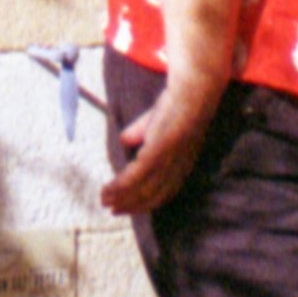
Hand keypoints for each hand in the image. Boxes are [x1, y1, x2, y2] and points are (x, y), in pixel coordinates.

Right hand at [100, 72, 223, 215]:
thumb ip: (141, 132)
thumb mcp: (155, 121)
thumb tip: (124, 140)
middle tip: (111, 210)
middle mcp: (178, 167)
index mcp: (181, 164)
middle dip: (131, 205)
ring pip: (143, 187)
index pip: (163, 192)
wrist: (193, 86)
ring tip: (105, 200)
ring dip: (122, 197)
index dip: (144, 203)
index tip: (126, 207)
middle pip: (153, 195)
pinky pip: (139, 173)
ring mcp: (171, 158)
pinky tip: (110, 188)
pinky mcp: (162, 148)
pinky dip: (123, 184)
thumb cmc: (177, 101)